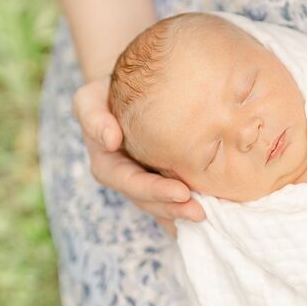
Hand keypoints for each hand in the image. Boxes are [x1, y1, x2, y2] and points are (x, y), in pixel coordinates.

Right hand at [73, 78, 205, 234]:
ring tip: (211, 215)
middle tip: (200, 212)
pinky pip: (177, 200)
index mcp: (109, 166)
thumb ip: (94, 118)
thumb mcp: (89, 100)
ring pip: (165, 206)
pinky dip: (192, 206)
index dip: (154, 190)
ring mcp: (147, 182)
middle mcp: (128, 180)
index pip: (131, 183)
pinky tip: (216, 212)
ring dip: (185, 212)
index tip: (181, 192)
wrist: (126, 90)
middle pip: (150, 202)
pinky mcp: (164, 179)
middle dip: (174, 209)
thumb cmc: (105, 94)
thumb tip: (111, 140)